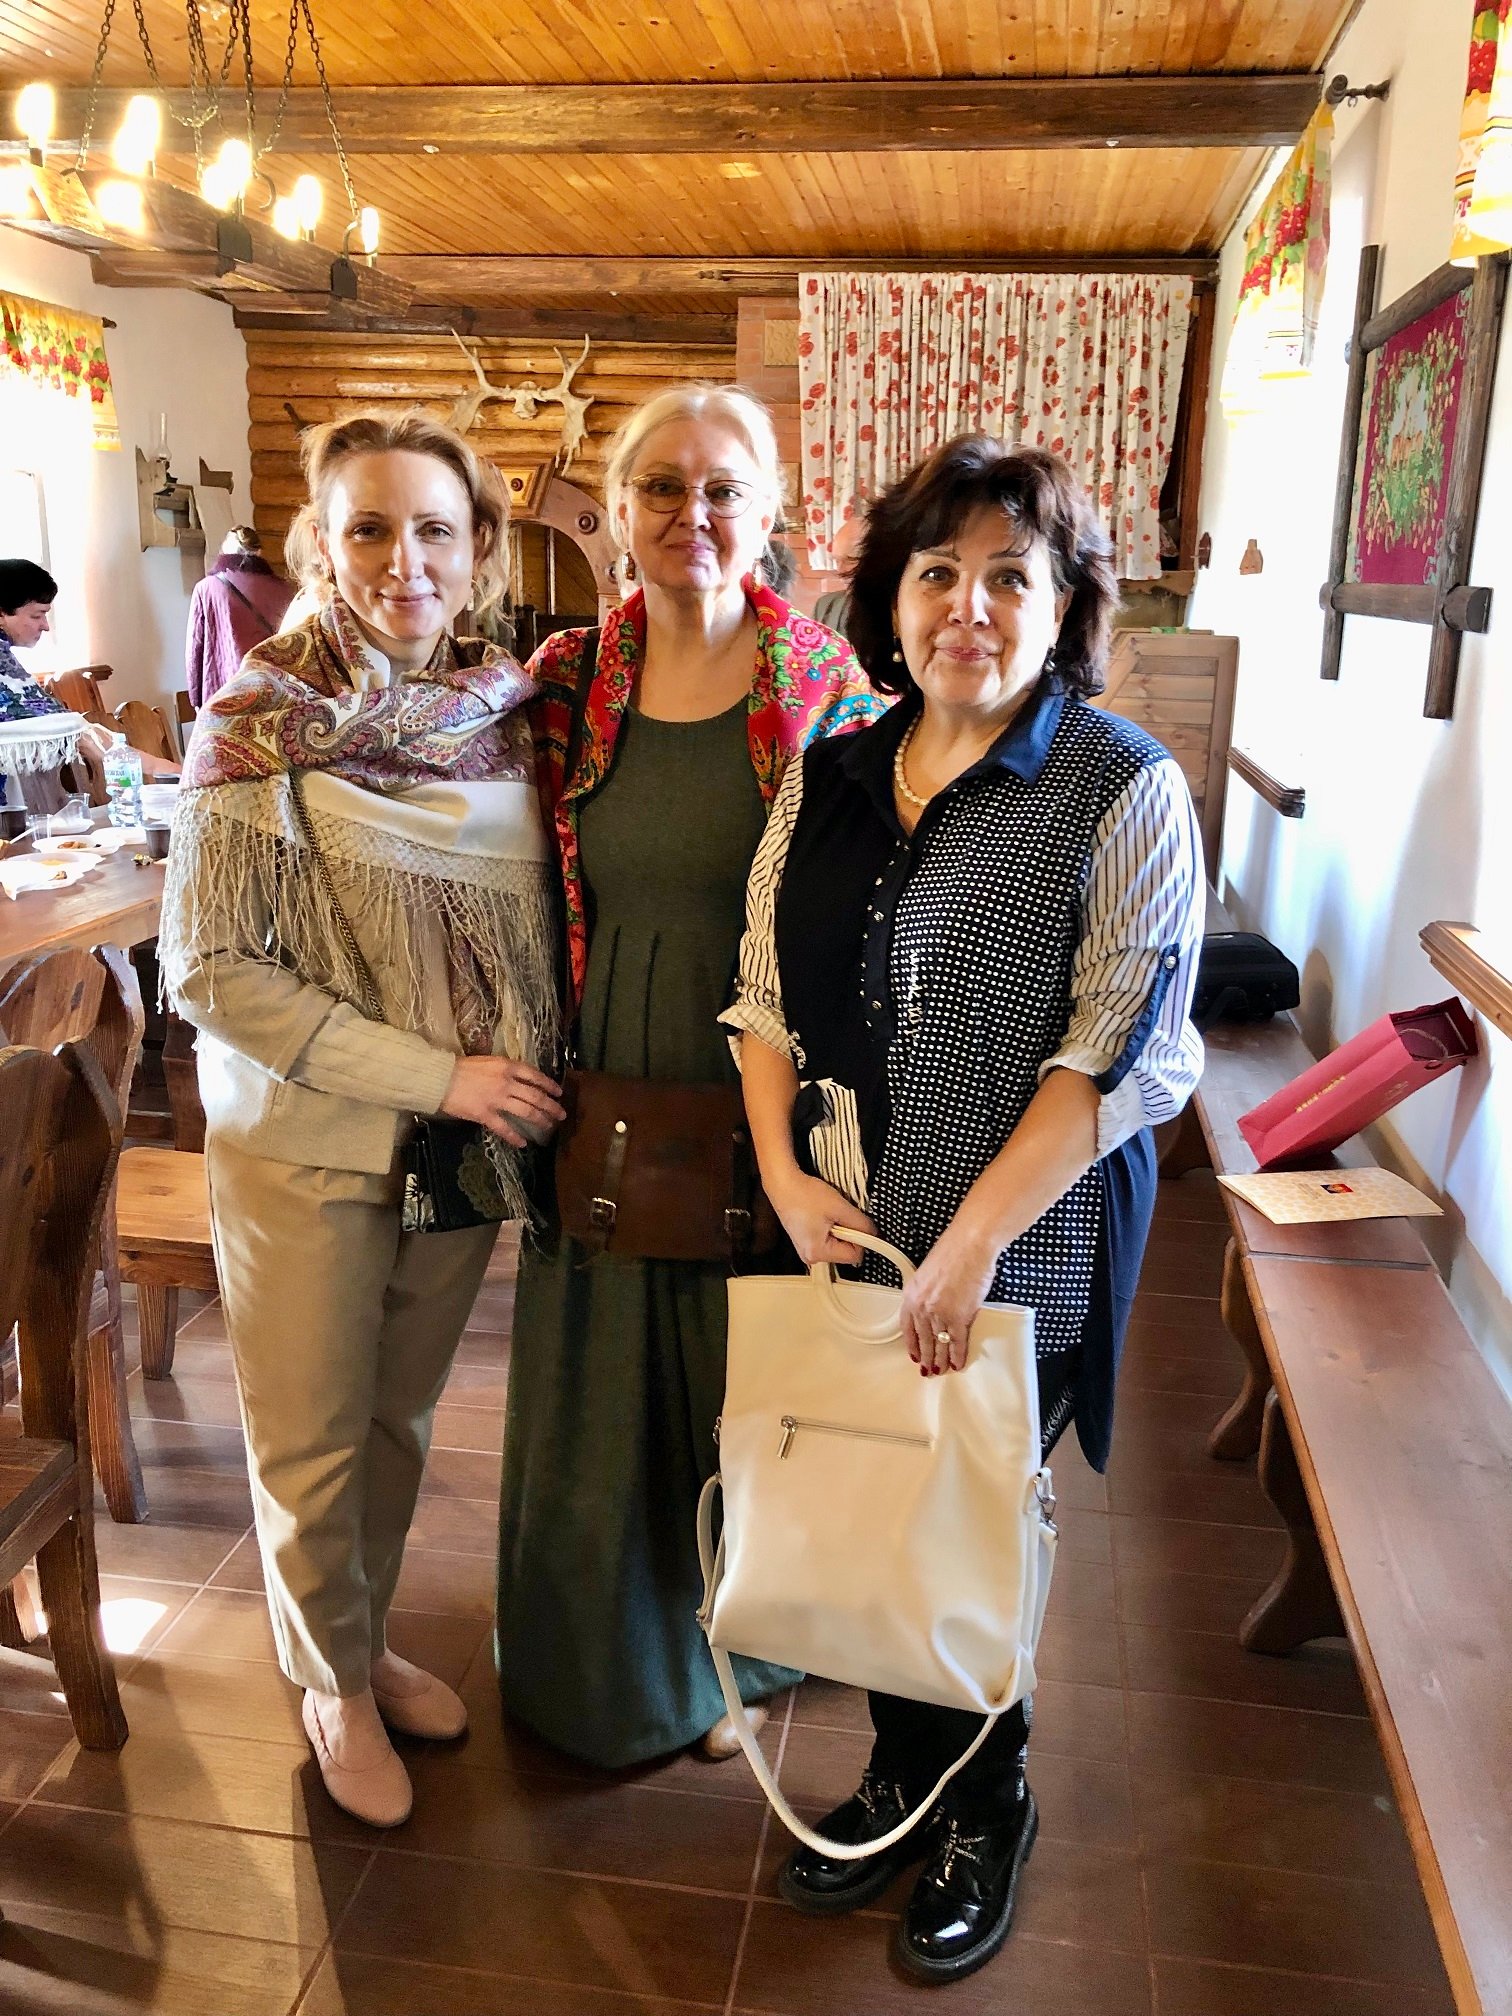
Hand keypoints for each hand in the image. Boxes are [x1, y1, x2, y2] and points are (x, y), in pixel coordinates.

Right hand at [439, 1056, 564, 1149]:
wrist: (440, 1078)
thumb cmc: (461, 1068)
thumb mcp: (488, 1061)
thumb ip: (504, 1070)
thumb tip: (518, 1079)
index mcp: (507, 1067)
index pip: (534, 1076)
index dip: (548, 1085)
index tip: (558, 1092)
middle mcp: (506, 1083)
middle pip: (535, 1096)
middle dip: (551, 1106)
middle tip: (561, 1114)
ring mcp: (497, 1100)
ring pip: (526, 1111)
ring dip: (540, 1119)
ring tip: (549, 1126)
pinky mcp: (485, 1114)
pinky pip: (504, 1128)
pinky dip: (514, 1136)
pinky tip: (523, 1143)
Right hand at [766, 1168, 877, 1266]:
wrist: (783, 1183)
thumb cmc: (806, 1195)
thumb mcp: (840, 1207)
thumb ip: (861, 1224)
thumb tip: (875, 1234)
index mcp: (818, 1253)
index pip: (854, 1256)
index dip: (860, 1238)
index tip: (858, 1222)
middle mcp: (810, 1257)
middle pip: (845, 1252)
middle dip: (848, 1233)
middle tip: (839, 1214)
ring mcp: (806, 1250)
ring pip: (837, 1244)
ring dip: (839, 1229)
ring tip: (828, 1213)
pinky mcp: (804, 1242)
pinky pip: (826, 1240)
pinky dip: (830, 1227)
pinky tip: (822, 1214)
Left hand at [898, 1220, 998, 1376]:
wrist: (970, 1246)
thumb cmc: (952, 1253)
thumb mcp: (927, 1274)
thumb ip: (925, 1294)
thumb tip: (932, 1308)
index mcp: (911, 1295)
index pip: (907, 1328)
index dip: (911, 1345)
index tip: (914, 1355)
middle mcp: (922, 1307)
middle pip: (923, 1339)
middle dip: (926, 1357)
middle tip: (928, 1370)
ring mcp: (940, 1314)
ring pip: (939, 1344)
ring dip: (940, 1360)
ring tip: (941, 1371)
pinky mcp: (959, 1317)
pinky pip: (957, 1342)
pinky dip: (957, 1355)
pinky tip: (957, 1363)